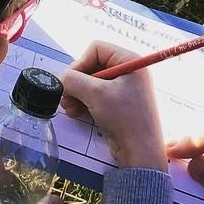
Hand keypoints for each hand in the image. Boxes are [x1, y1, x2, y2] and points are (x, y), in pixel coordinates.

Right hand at [61, 42, 166, 170]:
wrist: (141, 154)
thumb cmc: (123, 118)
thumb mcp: (95, 94)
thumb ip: (73, 80)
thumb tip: (62, 78)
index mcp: (130, 61)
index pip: (97, 49)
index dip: (80, 63)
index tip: (70, 81)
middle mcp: (129, 71)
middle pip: (93, 65)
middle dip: (77, 82)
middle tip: (65, 97)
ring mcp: (126, 88)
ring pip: (93, 81)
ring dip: (78, 93)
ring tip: (68, 108)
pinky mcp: (121, 104)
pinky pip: (98, 95)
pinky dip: (85, 101)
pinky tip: (76, 112)